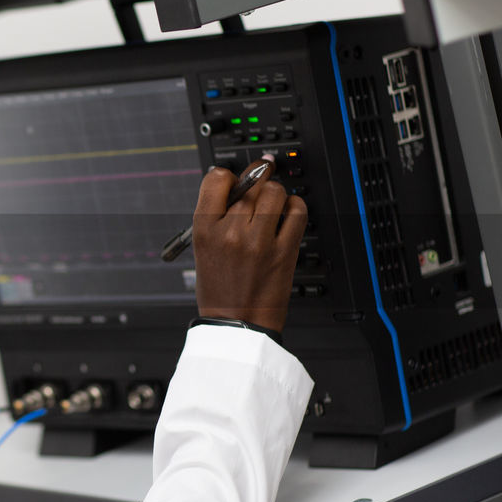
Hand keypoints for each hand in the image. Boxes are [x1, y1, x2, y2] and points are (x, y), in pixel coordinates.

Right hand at [191, 161, 306, 332]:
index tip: (236, 181)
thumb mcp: (204, 248)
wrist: (236, 324)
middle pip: (250, 183)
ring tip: (272, 206)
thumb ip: (219, 216)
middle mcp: (230, 232)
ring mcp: (258, 241)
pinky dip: (295, 207)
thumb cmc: (220, 289)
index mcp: (204, 229)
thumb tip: (241, 183)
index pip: (217, 178)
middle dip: (256, 182)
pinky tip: (287, 216)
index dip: (229, 177)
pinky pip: (297, 211)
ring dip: (276, 194)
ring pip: (274, 192)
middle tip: (259, 187)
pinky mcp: (284, 251)